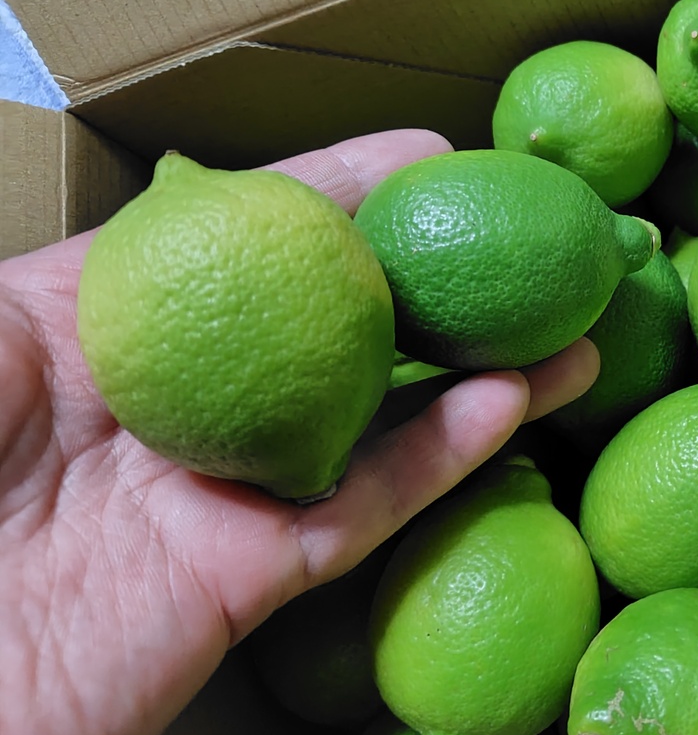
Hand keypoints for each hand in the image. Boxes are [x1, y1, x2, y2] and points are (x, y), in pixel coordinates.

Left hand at [0, 130, 599, 734]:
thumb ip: (89, 268)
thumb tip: (195, 185)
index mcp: (116, 325)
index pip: (252, 237)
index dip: (345, 188)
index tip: (438, 153)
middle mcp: (187, 398)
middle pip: (337, 323)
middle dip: (437, 275)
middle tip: (536, 239)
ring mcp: (222, 490)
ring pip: (377, 419)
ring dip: (480, 370)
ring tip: (572, 324)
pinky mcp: (248, 581)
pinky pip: (363, 509)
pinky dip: (443, 457)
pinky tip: (510, 402)